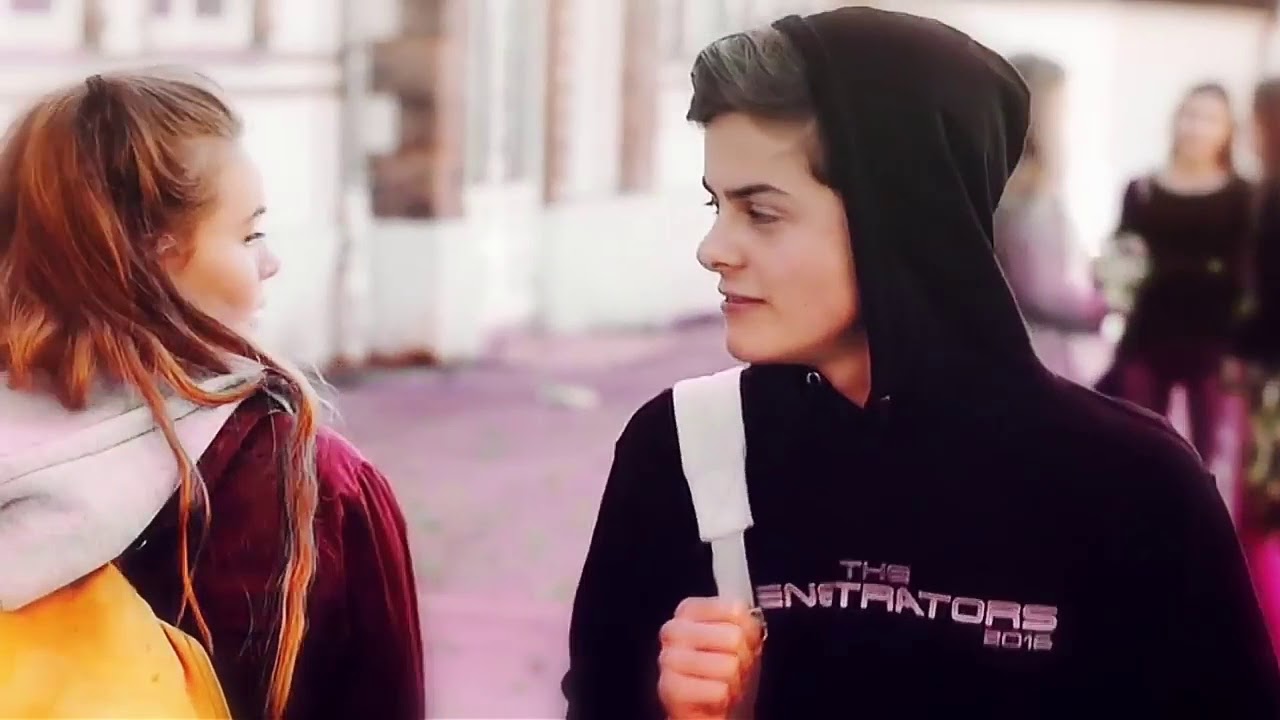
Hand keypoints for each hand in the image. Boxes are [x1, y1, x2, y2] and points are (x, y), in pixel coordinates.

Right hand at [657, 597, 765, 719]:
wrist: (709, 707)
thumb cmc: (724, 669)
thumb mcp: (741, 638)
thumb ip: (746, 623)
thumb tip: (750, 622)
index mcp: (688, 610)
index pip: (735, 609)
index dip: (750, 631)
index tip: (744, 641)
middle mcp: (674, 630)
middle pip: (734, 637)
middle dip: (744, 658)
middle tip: (735, 667)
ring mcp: (668, 659)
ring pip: (729, 665)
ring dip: (735, 680)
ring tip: (725, 682)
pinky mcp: (670, 688)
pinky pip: (719, 691)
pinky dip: (725, 698)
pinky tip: (715, 697)